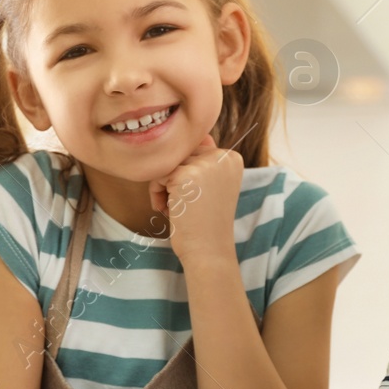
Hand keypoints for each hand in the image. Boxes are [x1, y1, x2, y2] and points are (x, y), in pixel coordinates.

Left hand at [150, 135, 241, 262]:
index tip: (196, 199)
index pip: (196, 150)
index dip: (188, 175)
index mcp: (232, 158)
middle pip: (181, 154)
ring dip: (164, 186)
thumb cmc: (206, 223)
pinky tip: (168, 211)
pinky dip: (156, 193)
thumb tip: (192, 136)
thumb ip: (203, 160)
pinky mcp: (185, 175)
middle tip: (183, 206)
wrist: (208, 251)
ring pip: (168, 163)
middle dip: (174, 180)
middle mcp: (222, 156)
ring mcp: (205, 164)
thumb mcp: (212, 186)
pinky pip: (157, 174)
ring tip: (176, 208)